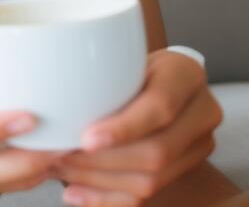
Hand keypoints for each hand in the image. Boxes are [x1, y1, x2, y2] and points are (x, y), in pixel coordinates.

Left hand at [49, 48, 223, 205]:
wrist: (156, 78)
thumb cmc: (128, 63)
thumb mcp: (118, 57)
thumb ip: (96, 74)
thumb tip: (46, 95)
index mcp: (185, 74)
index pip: (160, 106)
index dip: (124, 128)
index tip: (86, 139)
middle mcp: (202, 111)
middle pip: (156, 151)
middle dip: (102, 161)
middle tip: (59, 156)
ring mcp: (199, 145)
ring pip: (151, 178)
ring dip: (98, 181)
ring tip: (60, 171)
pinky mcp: (186, 168)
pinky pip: (148, 195)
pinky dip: (107, 198)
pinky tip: (76, 194)